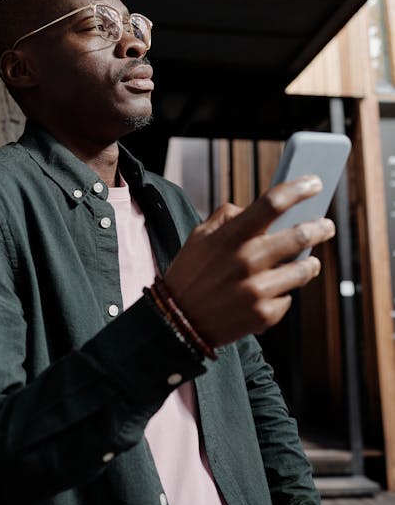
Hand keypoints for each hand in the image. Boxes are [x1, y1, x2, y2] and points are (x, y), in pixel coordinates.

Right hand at [163, 176, 334, 346]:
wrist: (178, 322)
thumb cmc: (191, 274)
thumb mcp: (200, 236)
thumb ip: (227, 216)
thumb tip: (256, 208)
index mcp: (230, 236)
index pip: (272, 204)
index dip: (298, 189)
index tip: (313, 183)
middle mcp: (247, 261)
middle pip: (299, 235)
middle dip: (320, 228)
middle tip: (326, 225)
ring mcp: (257, 290)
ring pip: (303, 269)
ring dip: (309, 263)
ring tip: (309, 261)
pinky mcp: (264, 315)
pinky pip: (288, 297)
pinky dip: (283, 293)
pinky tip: (271, 292)